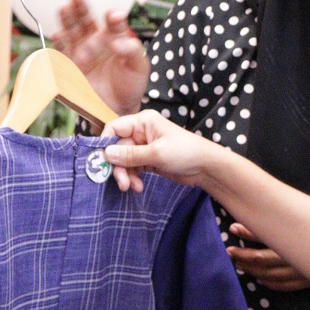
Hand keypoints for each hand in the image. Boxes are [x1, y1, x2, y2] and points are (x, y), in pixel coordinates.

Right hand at [51, 0, 149, 114]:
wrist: (117, 109)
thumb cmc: (130, 85)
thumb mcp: (139, 67)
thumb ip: (132, 51)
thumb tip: (118, 41)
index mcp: (115, 38)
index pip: (113, 23)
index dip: (113, 18)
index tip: (113, 16)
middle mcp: (95, 41)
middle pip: (86, 20)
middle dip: (81, 8)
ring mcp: (81, 52)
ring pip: (72, 31)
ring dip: (68, 20)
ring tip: (65, 8)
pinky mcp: (70, 66)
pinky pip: (62, 52)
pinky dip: (59, 43)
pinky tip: (59, 34)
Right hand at [104, 110, 225, 192]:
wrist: (206, 168)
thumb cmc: (185, 152)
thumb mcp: (156, 153)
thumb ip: (130, 155)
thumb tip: (106, 154)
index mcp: (143, 122)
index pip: (114, 128)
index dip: (106, 144)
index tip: (102, 162)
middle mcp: (141, 132)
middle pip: (118, 148)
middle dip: (119, 167)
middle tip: (123, 184)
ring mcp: (144, 146)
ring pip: (124, 160)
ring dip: (126, 175)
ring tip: (133, 187)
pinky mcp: (148, 160)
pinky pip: (133, 168)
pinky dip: (133, 177)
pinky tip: (138, 187)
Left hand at [226, 223, 309, 291]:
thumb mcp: (298, 222)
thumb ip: (272, 223)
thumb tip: (241, 222)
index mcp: (296, 244)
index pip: (265, 245)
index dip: (246, 240)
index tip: (232, 231)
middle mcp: (298, 260)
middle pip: (264, 263)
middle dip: (244, 258)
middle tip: (231, 252)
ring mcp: (303, 273)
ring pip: (271, 276)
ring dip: (253, 271)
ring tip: (240, 264)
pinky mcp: (308, 281)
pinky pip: (283, 286)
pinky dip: (269, 283)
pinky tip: (260, 278)